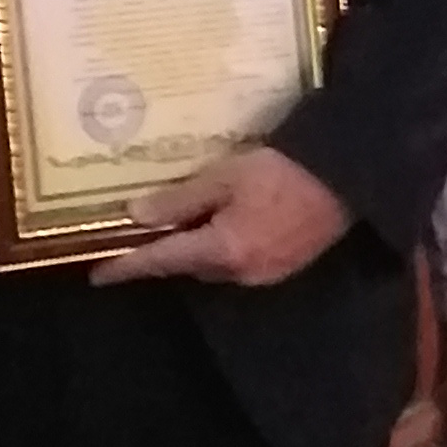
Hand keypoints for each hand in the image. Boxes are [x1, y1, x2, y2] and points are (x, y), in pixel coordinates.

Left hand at [89, 142, 351, 289]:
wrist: (347, 177)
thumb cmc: (283, 170)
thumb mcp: (226, 176)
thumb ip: (181, 199)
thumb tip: (137, 216)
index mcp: (224, 250)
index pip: (163, 262)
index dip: (128, 267)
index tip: (98, 275)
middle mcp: (241, 273)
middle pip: (189, 267)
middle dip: (166, 253)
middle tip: (142, 233)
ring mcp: (266, 275)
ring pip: (214, 267)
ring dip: (196, 250)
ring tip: (182, 223)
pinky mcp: (284, 268)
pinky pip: (238, 264)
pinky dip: (221, 249)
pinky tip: (222, 224)